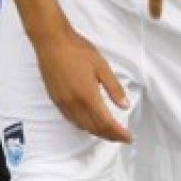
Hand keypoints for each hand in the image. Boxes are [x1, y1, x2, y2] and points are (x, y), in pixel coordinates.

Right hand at [32, 27, 131, 142]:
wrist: (51, 42)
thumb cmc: (78, 50)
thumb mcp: (102, 66)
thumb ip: (114, 88)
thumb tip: (125, 106)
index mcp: (88, 96)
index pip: (106, 123)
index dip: (119, 134)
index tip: (129, 138)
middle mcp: (75, 104)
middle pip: (94, 128)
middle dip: (110, 136)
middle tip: (121, 137)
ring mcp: (63, 103)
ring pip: (82, 126)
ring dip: (97, 133)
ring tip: (108, 132)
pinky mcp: (55, 100)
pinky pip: (71, 120)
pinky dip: (83, 126)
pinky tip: (89, 122)